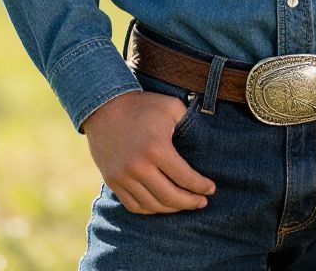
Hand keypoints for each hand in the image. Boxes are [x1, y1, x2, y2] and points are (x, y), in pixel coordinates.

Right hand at [81, 91, 216, 213]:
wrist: (104, 106)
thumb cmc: (142, 105)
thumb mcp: (170, 106)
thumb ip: (189, 122)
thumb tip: (204, 140)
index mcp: (157, 148)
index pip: (184, 177)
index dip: (201, 186)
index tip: (211, 189)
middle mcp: (139, 167)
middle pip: (170, 197)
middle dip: (190, 202)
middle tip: (202, 202)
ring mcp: (123, 176)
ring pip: (152, 205)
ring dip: (172, 209)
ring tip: (184, 204)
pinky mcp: (112, 181)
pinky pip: (134, 206)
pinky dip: (150, 209)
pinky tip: (162, 205)